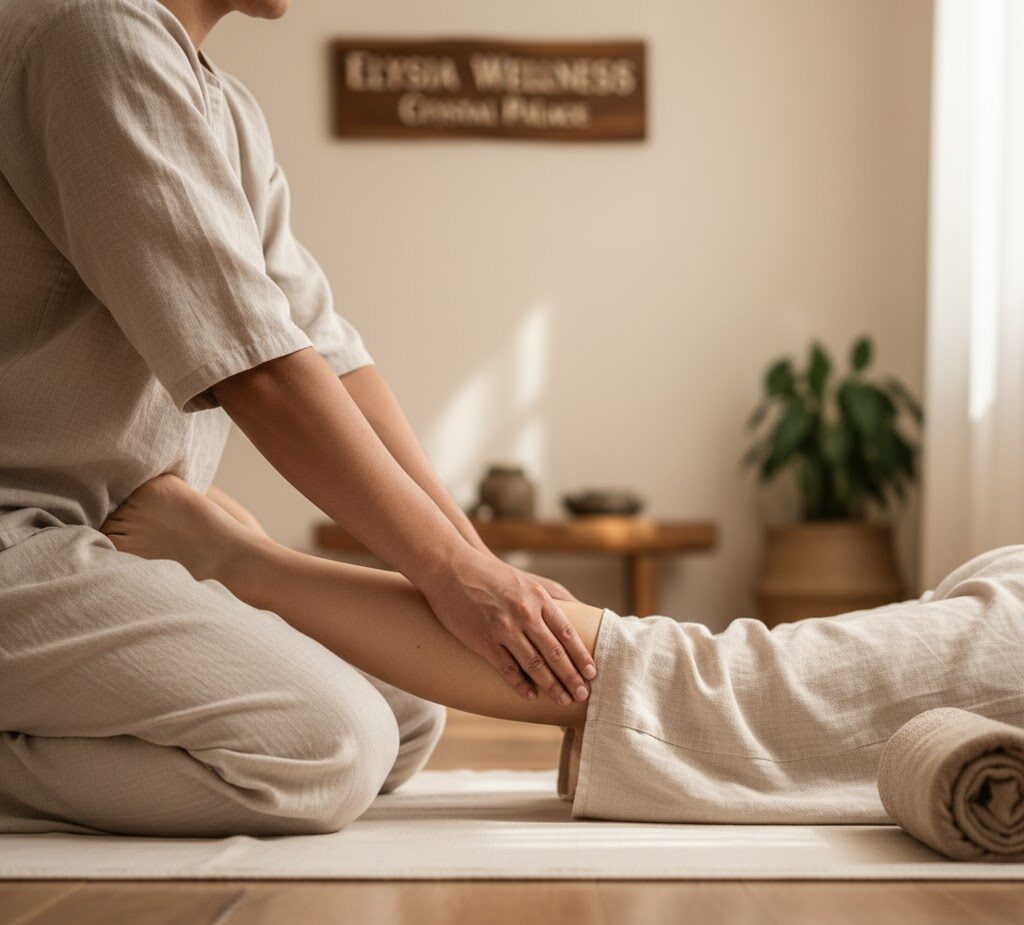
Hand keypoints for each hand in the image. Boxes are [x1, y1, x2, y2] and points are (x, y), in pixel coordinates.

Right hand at [421, 547, 596, 704]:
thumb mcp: (529, 581)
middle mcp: (525, 614)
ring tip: (563, 700)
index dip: (581, 656)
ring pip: (534, 664)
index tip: (592, 673)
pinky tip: (530, 695)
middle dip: (572, 677)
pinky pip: (507, 668)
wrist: (453, 568)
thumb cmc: (494, 575)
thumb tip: (582, 612)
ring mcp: (504, 628)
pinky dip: (520, 684)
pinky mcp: (484, 640)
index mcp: (539, 599)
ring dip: (551, 686)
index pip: (567, 633)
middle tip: (583, 695)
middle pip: (555, 652)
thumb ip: (555, 597)